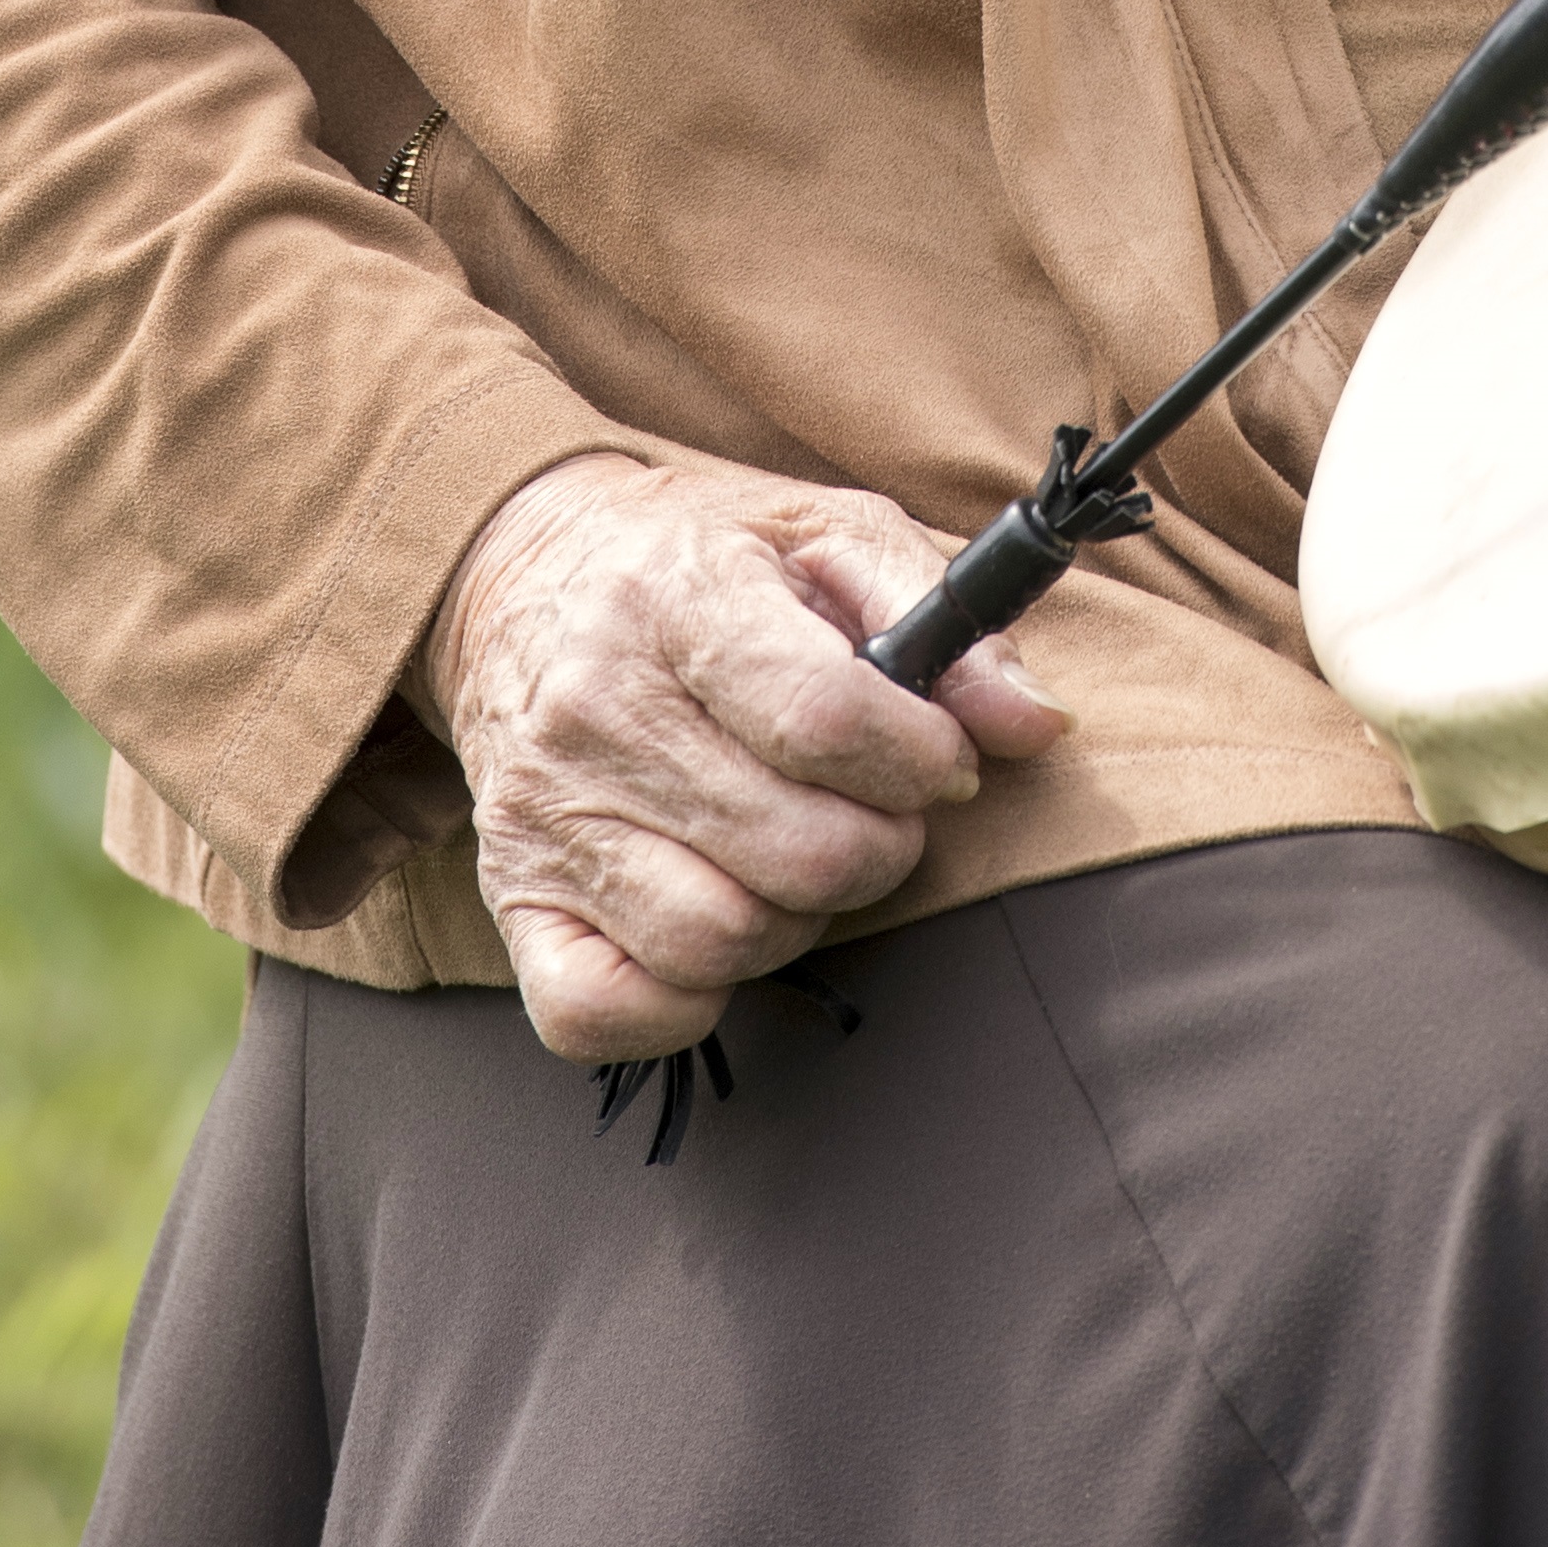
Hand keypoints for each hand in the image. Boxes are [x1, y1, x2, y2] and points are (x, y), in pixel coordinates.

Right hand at [420, 449, 1070, 1061]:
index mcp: (677, 597)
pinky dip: (682, 1000)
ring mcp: (544, 814)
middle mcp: (595, 708)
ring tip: (796, 858)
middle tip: (879, 815)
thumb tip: (1036, 726)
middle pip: (793, 849)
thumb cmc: (702, 558)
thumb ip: (943, 619)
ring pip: (717, 938)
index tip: (938, 761)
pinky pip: (602, 1012)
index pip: (823, 718)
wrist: (519, 572)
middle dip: (878, 849)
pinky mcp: (511, 900)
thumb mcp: (827, 534)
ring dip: (794, 921)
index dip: (917, 761)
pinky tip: (718, 920)